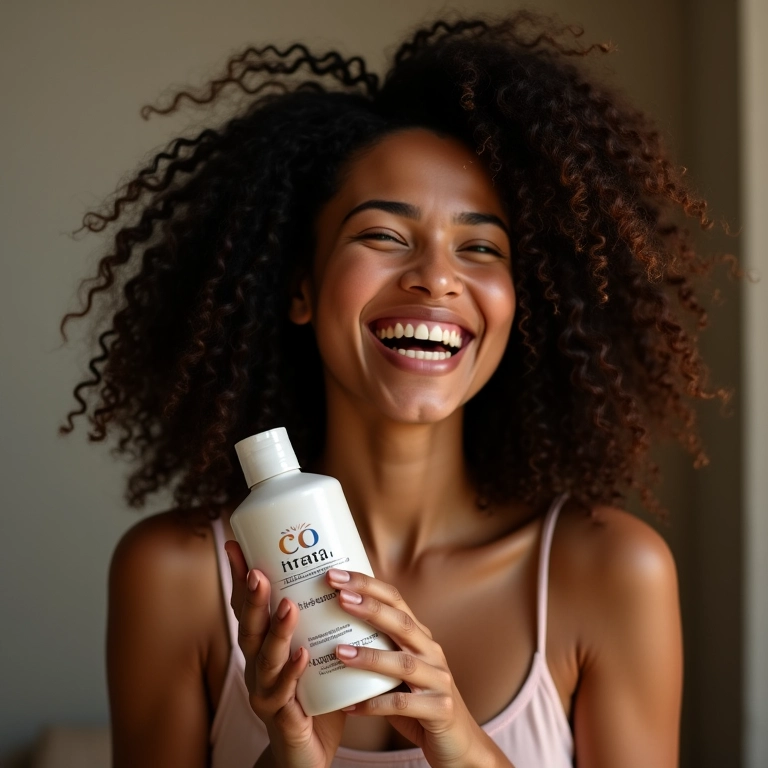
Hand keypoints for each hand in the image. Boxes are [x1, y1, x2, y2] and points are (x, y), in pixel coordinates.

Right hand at [226, 541, 346, 767]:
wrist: (306, 757)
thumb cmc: (313, 697)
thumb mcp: (314, 650)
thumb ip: (320, 618)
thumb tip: (340, 568)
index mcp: (263, 648)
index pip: (248, 607)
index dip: (241, 577)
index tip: (236, 544)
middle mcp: (258, 668)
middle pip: (250, 628)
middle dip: (253, 598)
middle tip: (258, 569)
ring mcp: (266, 695)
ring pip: (264, 660)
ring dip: (275, 631)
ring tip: (287, 605)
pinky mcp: (283, 721)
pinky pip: (285, 697)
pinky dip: (292, 674)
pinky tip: (302, 655)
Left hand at [325, 568, 508, 767]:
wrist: (459, 743)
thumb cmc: (419, 702)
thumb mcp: (400, 669)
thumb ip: (378, 648)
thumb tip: (330, 628)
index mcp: (421, 637)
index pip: (396, 600)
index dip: (368, 585)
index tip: (336, 575)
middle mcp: (432, 652)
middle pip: (401, 622)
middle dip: (369, 606)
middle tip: (338, 594)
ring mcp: (439, 680)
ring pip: (403, 663)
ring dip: (370, 656)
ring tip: (338, 651)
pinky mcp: (440, 710)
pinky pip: (402, 706)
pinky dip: (374, 705)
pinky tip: (350, 706)